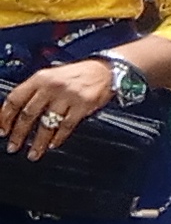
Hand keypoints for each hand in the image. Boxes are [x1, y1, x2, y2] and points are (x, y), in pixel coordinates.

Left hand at [0, 59, 119, 159]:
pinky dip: (58, 138)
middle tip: (13, 147)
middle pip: (28, 114)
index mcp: (40, 78)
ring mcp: (67, 96)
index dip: (5, 117)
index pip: (15, 99)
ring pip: (47, 124)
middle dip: (18, 134)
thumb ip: (35, 91)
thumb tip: (18, 114)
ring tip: (33, 154)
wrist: (107, 70)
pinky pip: (66, 126)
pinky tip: (53, 144)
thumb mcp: (52, 75)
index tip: (2, 131)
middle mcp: (51, 86)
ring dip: (38, 142)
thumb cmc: (77, 74)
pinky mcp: (83, 105)